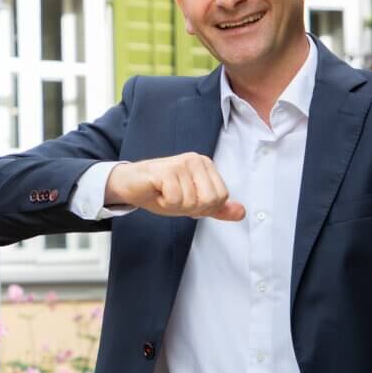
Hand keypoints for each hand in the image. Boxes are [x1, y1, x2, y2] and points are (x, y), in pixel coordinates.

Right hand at [105, 152, 245, 220]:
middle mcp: (196, 160)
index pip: (221, 197)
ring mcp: (181, 163)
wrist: (129, 184)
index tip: (184, 199)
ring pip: (191, 202)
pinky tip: (156, 192)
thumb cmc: (159, 191)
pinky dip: (163, 203)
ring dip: (173, 206)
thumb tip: (241, 212)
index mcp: (206, 165)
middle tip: (173, 198)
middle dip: (190, 208)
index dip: (203, 207)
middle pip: (210, 200)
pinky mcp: (166, 171)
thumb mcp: (192, 202)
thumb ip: (217, 207)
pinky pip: (175, 200)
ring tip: (162, 194)